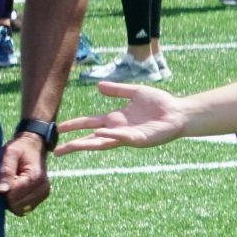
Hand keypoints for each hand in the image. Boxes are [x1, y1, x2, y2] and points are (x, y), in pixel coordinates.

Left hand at [0, 130, 50, 215]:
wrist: (34, 146)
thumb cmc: (20, 149)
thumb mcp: (10, 153)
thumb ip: (6, 170)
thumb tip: (2, 190)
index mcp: (35, 177)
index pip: (14, 195)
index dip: (2, 191)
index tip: (0, 180)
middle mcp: (43, 187)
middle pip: (17, 205)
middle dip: (6, 197)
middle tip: (5, 183)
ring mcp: (44, 193)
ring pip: (21, 209)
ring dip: (11, 201)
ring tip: (11, 186)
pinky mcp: (42, 197)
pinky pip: (25, 209)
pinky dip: (17, 203)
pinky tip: (15, 191)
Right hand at [55, 83, 192, 151]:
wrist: (179, 112)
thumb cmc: (160, 103)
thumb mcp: (135, 92)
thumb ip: (117, 90)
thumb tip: (98, 85)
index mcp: (115, 119)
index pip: (89, 123)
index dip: (74, 125)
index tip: (58, 128)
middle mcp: (118, 129)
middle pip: (91, 138)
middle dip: (74, 144)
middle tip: (56, 151)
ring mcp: (127, 136)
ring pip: (102, 142)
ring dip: (87, 144)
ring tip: (71, 147)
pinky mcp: (138, 139)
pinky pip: (122, 137)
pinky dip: (111, 135)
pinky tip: (101, 132)